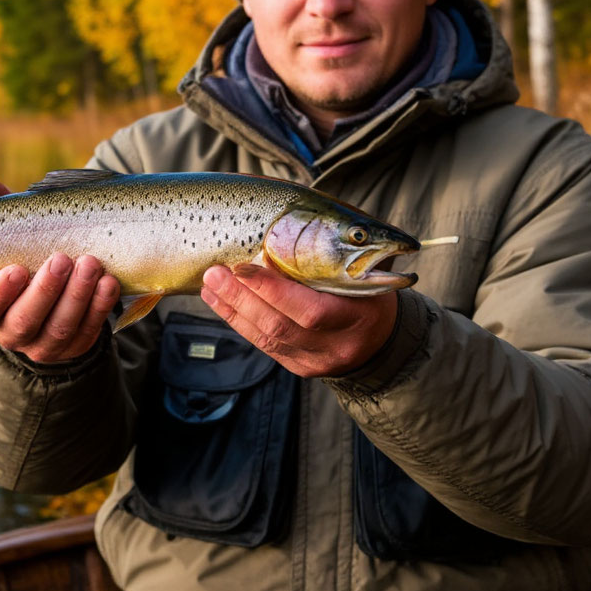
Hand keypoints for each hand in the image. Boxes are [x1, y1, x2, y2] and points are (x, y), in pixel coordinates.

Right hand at [0, 168, 121, 362]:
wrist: (59, 285)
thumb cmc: (26, 249)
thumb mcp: (10, 227)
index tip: (17, 269)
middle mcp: (13, 329)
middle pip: (25, 321)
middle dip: (45, 291)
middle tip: (62, 258)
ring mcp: (46, 342)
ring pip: (60, 329)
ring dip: (77, 296)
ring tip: (92, 263)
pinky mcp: (76, 345)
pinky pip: (89, 332)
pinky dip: (100, 307)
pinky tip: (110, 282)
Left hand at [200, 263, 397, 377]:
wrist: (381, 340)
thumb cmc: (369, 291)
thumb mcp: (365, 270)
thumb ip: (332, 254)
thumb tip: (283, 222)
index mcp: (358, 317)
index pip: (310, 310)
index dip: (272, 291)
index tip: (243, 266)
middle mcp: (337, 345)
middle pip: (280, 326)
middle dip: (242, 298)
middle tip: (215, 272)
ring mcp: (316, 361)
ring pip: (267, 337)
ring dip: (233, 308)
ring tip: (210, 283)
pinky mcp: (298, 367)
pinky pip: (264, 345)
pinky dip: (238, 321)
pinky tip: (219, 302)